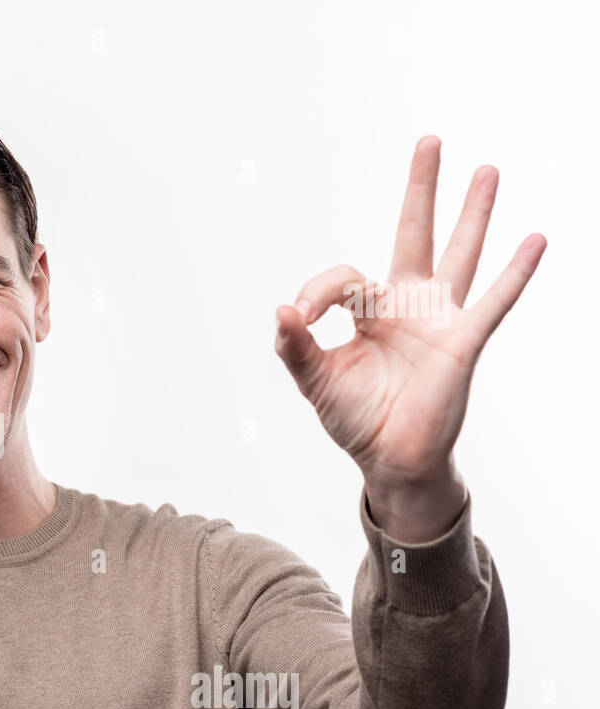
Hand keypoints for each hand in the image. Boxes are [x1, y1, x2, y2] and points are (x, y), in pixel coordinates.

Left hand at [274, 136, 544, 538]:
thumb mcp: (314, 382)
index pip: (344, 277)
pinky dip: (515, 273)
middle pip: (414, 234)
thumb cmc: (355, 418)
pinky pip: (492, 303)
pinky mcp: (461, 343)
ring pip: (458, 255)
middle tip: (429, 141)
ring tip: (486, 171)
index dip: (318, 291)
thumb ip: (295, 347)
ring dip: (472, 214)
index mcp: (368, 311)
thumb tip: (281, 311)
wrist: (390, 461)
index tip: (300, 316)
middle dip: (421, 189)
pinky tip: (535, 240)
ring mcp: (438, 320)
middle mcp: (406, 306)